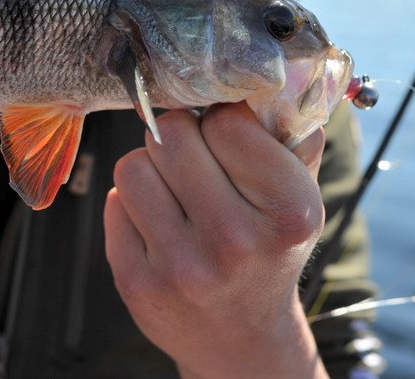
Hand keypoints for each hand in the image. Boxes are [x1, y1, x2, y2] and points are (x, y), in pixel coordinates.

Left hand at [104, 102, 327, 377]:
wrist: (241, 338)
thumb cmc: (269, 252)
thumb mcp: (300, 200)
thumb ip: (292, 136)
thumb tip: (276, 76)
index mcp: (288, 214)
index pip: (228, 122)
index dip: (223, 120)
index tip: (228, 135)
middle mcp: (235, 243)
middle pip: (172, 135)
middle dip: (180, 137)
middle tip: (194, 158)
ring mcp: (181, 266)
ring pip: (134, 164)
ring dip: (150, 168)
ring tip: (175, 191)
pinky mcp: (136, 282)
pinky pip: (114, 202)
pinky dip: (132, 204)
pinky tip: (158, 225)